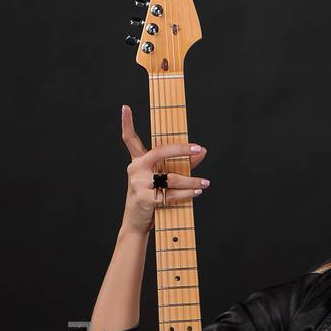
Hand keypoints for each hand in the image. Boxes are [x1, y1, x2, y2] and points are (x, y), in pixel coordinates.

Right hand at [119, 104, 209, 235]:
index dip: (127, 122)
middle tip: (198, 148)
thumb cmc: (151, 198)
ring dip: (191, 180)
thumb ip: (181, 164)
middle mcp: (135, 169)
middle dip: (181, 150)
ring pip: (171, 178)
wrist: (137, 224)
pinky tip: (197, 192)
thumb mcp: (163, 179)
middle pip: (160, 152)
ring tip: (205, 182)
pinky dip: (187, 193)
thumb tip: (202, 152)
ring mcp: (138, 184)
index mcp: (137, 161)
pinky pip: (171, 194)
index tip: (125, 107)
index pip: (129, 139)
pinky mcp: (145, 199)